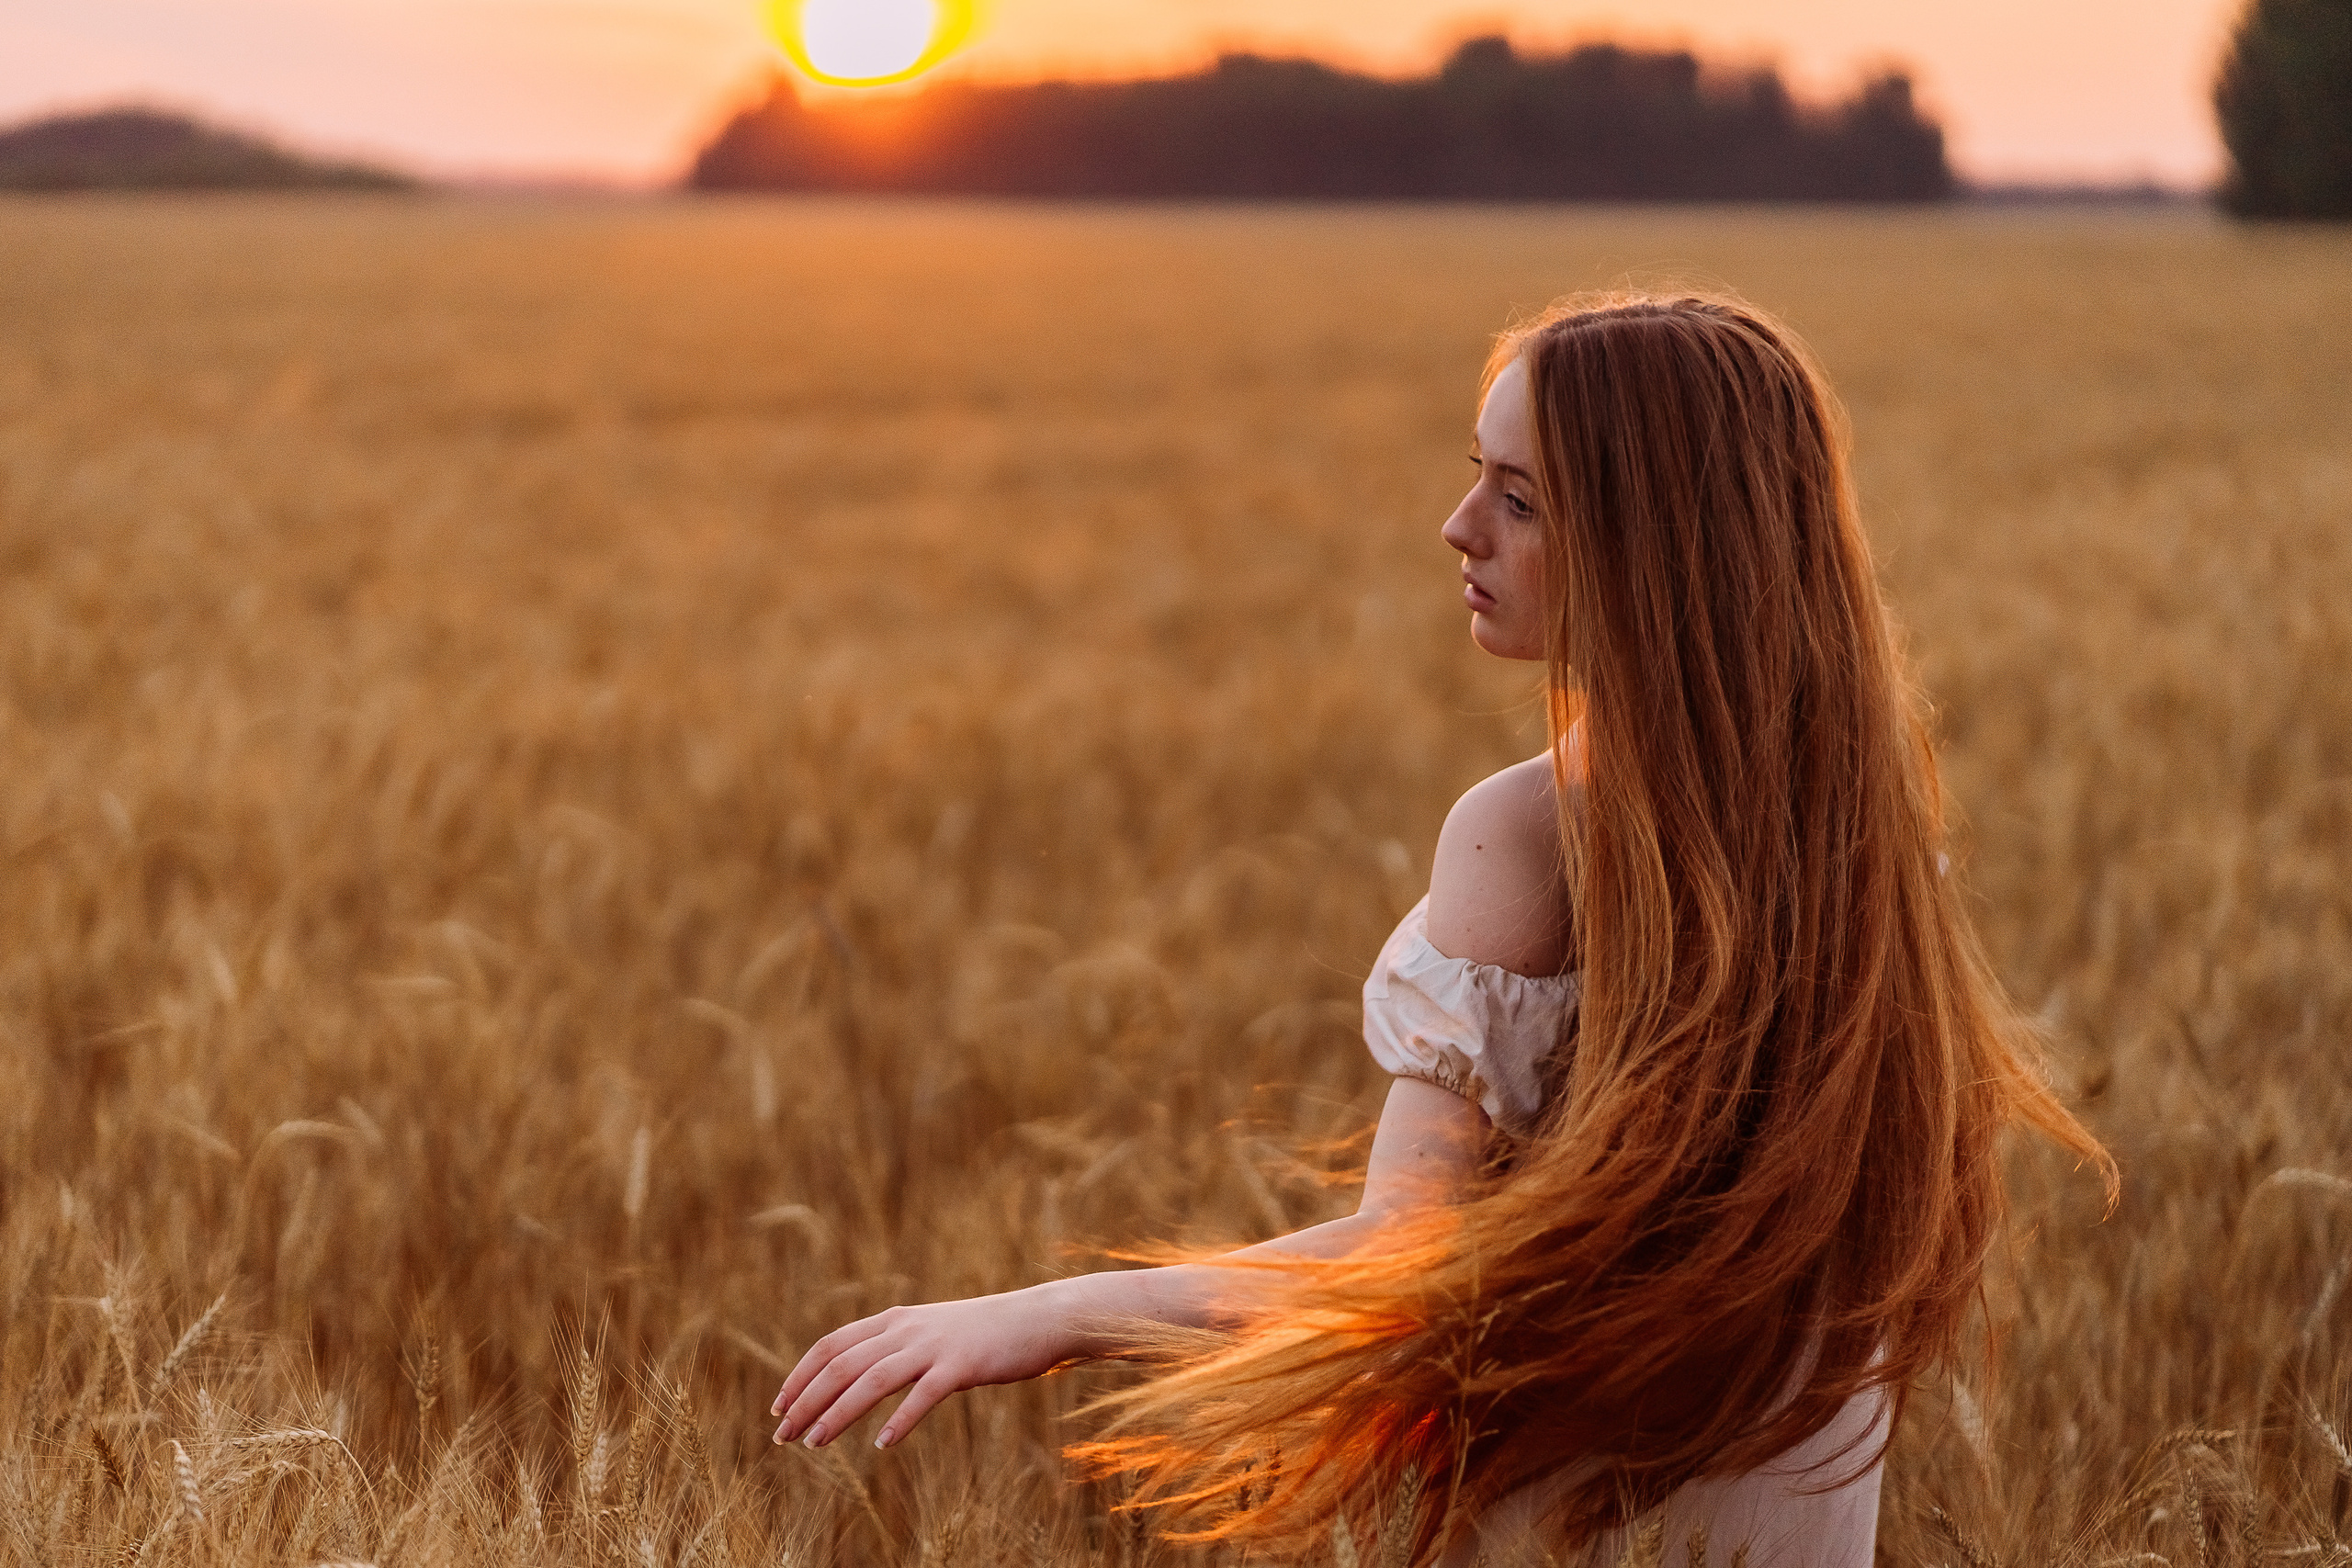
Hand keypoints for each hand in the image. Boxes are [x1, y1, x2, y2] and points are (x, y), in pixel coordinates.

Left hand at [769, 1287, 1083, 1449]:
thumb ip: (896, 1348)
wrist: (1038, 1318)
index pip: (832, 1345)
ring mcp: (934, 1345)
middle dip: (806, 1400)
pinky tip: (884, 1445)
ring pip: (873, 1379)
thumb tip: (859, 1376)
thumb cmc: (984, 1333)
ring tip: (814, 1443)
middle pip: (842, 1363)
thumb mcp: (930, 1333)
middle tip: (782, 1436)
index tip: (778, 1408)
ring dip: (838, 1412)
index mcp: (895, 1319)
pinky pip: (924, 1395)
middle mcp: (907, 1328)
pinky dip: (900, 1420)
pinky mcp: (962, 1365)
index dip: (800, 1376)